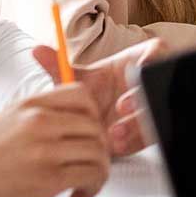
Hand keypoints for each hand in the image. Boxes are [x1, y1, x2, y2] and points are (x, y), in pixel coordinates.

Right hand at [0, 85, 109, 196]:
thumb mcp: (7, 122)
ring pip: (99, 151)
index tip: (86, 135)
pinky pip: (92, 175)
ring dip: (99, 171)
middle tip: (88, 165)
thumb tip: (70, 124)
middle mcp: (40, 121)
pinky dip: (93, 187)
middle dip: (99, 148)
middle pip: (96, 126)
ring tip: (83, 184)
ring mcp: (45, 149)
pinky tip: (76, 196)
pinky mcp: (48, 178)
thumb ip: (38, 117)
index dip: (93, 116)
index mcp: (30, 104)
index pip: (83, 94)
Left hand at [33, 39, 160, 155]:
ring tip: (114, 134)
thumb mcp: (80, 82)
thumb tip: (36, 50)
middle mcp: (155, 82)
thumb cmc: (98, 94)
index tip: (132, 72)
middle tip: (121, 106)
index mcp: (143, 62)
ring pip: (158, 113)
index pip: (156, 55)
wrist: (107, 122)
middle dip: (142, 97)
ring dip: (139, 123)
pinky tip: (118, 146)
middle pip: (159, 86)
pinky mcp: (158, 129)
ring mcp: (158, 106)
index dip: (148, 64)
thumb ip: (61, 68)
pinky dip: (136, 141)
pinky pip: (155, 134)